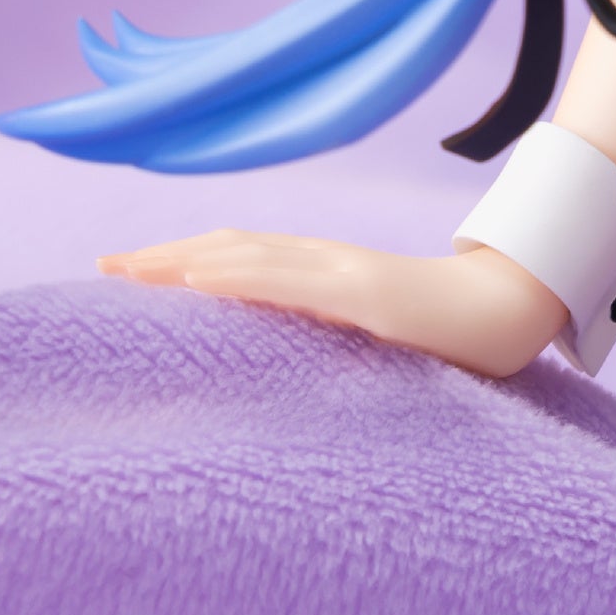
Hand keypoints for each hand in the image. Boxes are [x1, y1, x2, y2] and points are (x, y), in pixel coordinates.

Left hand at [100, 231, 568, 378]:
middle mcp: (326, 262)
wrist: (511, 315)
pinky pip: (292, 281)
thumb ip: (326, 337)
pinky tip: (202, 277)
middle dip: (166, 257)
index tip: (126, 275)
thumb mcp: (368, 338)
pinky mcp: (364, 293)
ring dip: (186, 260)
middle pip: (231, 248)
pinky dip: (242, 274)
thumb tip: (279, 365)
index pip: (240, 258)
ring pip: (250, 256)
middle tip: (104, 269)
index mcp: (324, 274)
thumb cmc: (446, 335)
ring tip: (134, 270)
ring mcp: (344, 273)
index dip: (182, 261)